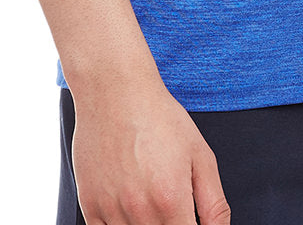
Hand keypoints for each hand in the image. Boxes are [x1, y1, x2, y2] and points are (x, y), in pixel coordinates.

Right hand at [70, 73, 230, 223]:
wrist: (115, 90)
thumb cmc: (160, 118)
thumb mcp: (200, 155)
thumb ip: (214, 204)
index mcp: (171, 200)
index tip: (187, 217)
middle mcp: (140, 211)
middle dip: (169, 224)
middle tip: (170, 203)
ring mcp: (111, 210)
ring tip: (149, 197)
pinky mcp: (89, 205)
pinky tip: (128, 205)